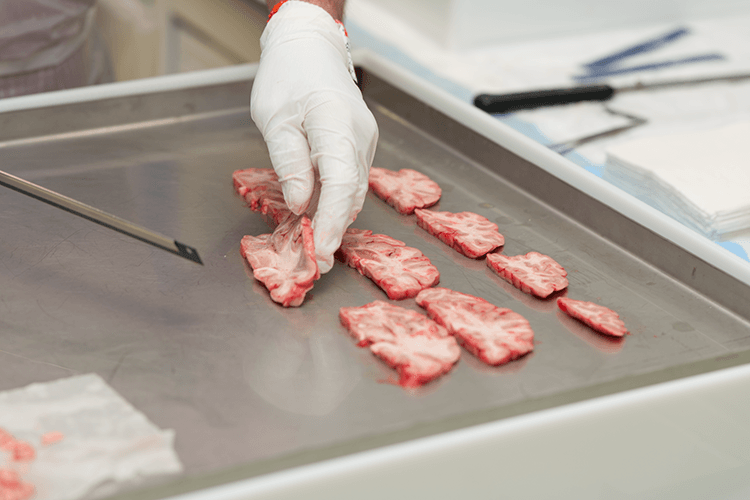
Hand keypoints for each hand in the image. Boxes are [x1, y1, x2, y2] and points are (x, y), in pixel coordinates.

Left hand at [251, 1, 377, 273]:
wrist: (310, 49)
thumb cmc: (288, 77)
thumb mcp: (275, 119)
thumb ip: (289, 163)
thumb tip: (300, 205)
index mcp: (337, 126)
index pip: (341, 184)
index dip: (332, 222)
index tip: (321, 251)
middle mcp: (359, 137)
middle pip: (352, 193)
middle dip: (335, 230)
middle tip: (316, 262)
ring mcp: (364, 142)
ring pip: (353, 190)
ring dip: (336, 219)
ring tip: (316, 247)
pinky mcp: (359, 146)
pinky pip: (350, 181)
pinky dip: (336, 202)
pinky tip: (320, 220)